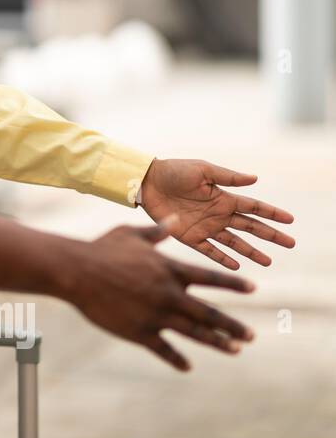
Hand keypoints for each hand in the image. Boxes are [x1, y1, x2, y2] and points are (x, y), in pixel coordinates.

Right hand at [70, 219, 255, 370]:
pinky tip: (187, 366)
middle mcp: (170, 294)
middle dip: (233, 326)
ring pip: (195, 334)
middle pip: (210, 314)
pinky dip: (177, 359)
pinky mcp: (140, 332)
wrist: (77, 272)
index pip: (211, 279)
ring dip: (218, 342)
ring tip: (235, 349)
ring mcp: (157, 316)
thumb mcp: (132, 234)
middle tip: (251, 335)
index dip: (234, 285)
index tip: (254, 290)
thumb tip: (175, 220)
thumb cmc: (102, 249)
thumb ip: (157, 232)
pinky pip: (164, 349)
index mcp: (170, 270)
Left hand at [139, 158, 294, 268]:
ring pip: (234, 242)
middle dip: (270, 235)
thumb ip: (228, 177)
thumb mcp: (203, 171)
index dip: (272, 213)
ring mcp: (205, 227)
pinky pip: (209, 251)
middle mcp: (218, 214)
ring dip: (251, 251)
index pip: (253, 207)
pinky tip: (237, 266)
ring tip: (268, 261)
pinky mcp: (189, 237)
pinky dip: (223, 259)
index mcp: (223, 197)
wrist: (146, 182)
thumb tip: (255, 179)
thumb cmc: (174, 171)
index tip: (290, 220)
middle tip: (290, 243)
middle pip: (250, 227)